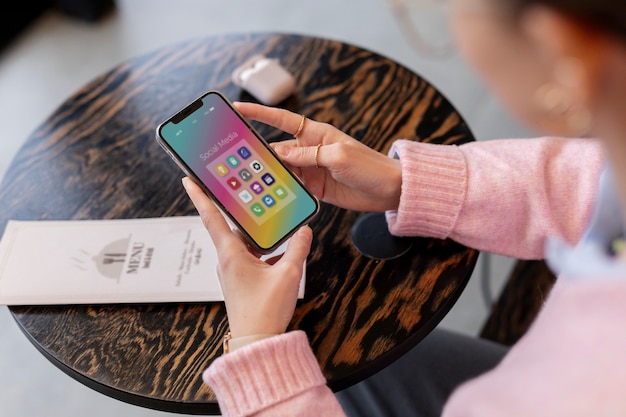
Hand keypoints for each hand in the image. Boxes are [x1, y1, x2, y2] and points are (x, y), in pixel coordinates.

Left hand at [182, 177, 312, 337]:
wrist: (257, 341)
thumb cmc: (265, 312)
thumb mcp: (287, 275)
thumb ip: (297, 249)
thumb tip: (304, 231)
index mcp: (231, 254)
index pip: (212, 218)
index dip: (200, 197)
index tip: (189, 180)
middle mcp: (227, 260)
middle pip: (231, 227)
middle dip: (239, 211)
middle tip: (243, 190)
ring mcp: (233, 271)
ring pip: (243, 243)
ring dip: (256, 234)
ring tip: (271, 222)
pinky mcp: (240, 280)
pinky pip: (250, 257)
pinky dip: (263, 250)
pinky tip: (280, 250)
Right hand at [235, 102, 402, 211]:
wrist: (389, 190)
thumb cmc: (370, 166)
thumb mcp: (339, 156)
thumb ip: (309, 155)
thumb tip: (281, 153)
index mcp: (316, 134)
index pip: (281, 119)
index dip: (259, 113)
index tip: (237, 108)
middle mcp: (310, 150)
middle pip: (277, 148)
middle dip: (258, 152)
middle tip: (236, 157)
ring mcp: (311, 169)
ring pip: (282, 170)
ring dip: (270, 175)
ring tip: (251, 181)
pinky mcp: (314, 188)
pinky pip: (292, 187)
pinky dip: (282, 191)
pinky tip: (271, 196)